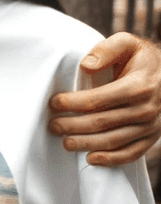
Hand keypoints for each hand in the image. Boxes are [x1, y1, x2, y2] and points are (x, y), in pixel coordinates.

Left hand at [49, 32, 160, 165]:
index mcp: (139, 86)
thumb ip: (107, 49)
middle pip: (101, 123)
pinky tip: (90, 159)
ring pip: (113, 140)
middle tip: (53, 126)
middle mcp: (147, 108)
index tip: (54, 103)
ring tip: (65, 142)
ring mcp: (151, 126)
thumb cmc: (139, 59)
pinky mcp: (151, 137)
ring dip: (86, 144)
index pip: (98, 100)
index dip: (72, 103)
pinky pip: (131, 154)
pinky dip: (110, 160)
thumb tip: (86, 64)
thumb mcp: (127, 44)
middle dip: (72, 126)